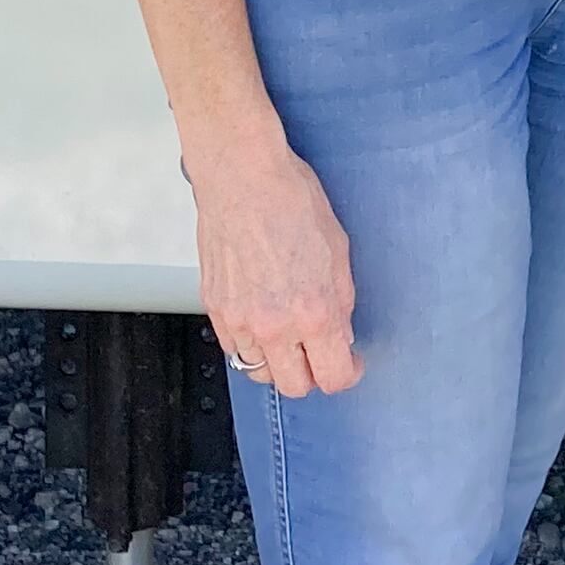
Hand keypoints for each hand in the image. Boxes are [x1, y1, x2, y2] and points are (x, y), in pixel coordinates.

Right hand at [189, 136, 360, 396]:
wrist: (242, 177)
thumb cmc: (291, 201)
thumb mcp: (339, 251)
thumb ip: (340, 301)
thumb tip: (340, 333)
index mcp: (314, 312)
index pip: (333, 377)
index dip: (347, 373)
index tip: (349, 361)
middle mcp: (275, 326)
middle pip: (295, 387)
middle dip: (313, 374)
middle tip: (319, 352)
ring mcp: (240, 321)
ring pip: (260, 373)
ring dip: (279, 362)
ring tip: (288, 335)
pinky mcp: (215, 309)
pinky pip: (234, 349)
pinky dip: (250, 345)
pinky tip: (261, 320)